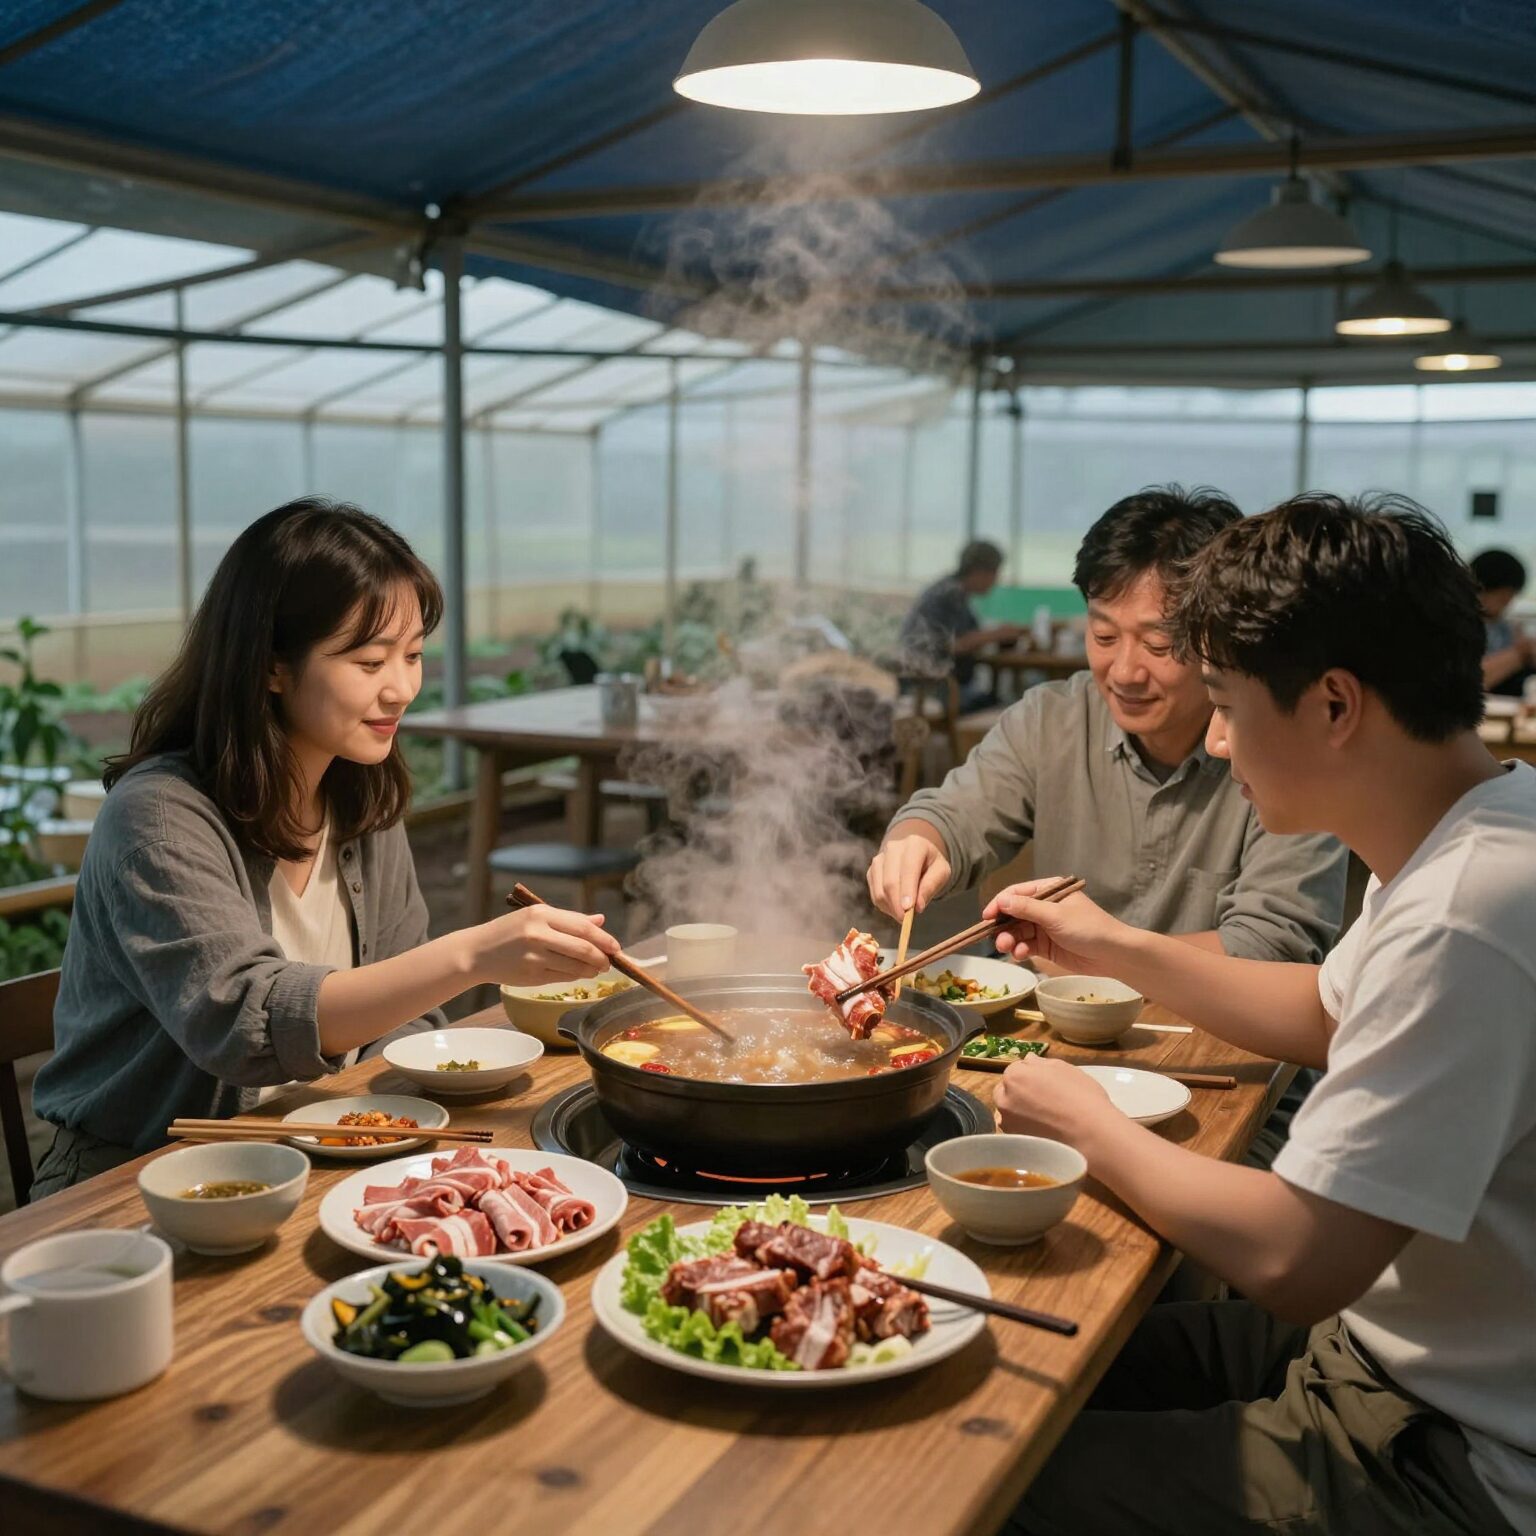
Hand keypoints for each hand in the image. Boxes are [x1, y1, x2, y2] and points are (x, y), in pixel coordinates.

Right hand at [470, 906, 619, 985]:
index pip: (582, 927)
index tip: (615, 947)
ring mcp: (534, 956)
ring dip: (591, 970)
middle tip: (609, 962)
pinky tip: (578, 973)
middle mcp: (538, 934)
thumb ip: (569, 920)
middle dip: (601, 957)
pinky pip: (562, 977)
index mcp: (541, 914)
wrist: (477, 952)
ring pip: (575, 966)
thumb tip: (600, 920)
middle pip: (582, 948)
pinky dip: (575, 976)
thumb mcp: (536, 917)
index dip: (604, 938)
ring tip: (596, 969)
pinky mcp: (531, 976)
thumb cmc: (509, 932)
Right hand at [867, 830, 951, 918]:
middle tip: (906, 920)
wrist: (917, 856)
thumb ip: (931, 886)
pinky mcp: (872, 871)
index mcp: (914, 844)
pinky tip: (895, 908)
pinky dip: (884, 905)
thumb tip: (917, 907)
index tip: (908, 909)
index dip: (907, 890)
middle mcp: (893, 848)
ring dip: (890, 907)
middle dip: (897, 904)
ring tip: (903, 915)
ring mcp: (879, 859)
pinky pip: (874, 893)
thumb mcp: (941, 873)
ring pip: (880, 889)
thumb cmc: (931, 865)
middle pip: (890, 880)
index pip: (908, 869)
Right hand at [983, 877, 1127, 972]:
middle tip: (998, 940)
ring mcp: (1044, 927)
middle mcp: (1044, 907)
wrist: (1113, 955)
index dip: (999, 904)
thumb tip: (1001, 900)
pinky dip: (1020, 950)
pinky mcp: (1046, 946)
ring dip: (1010, 940)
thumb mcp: (1056, 915)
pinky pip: (1026, 945)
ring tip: (1009, 949)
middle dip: (1003, 927)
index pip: (1016, 893)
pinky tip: (1020, 955)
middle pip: (1013, 914)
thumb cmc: (1088, 928)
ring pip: (1017, 932)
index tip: (986, 917)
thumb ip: (1027, 908)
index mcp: (1049, 891)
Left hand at [995, 1054, 1119, 1148]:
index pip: (1017, 1069)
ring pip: (1009, 1111)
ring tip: (1043, 1118)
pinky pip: (1014, 1130)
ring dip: (1019, 1111)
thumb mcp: (1065, 1069)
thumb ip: (1041, 1063)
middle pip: (1007, 1090)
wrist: (1091, 1135)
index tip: (1046, 1083)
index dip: (1032, 1075)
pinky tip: (1040, 1131)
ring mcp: (1007, 1121)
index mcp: (1015, 1075)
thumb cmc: (1082, 1097)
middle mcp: (1004, 1097)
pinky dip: (1023, 1129)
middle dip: (1020, 1092)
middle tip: (1043, 1100)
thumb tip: (1029, 1059)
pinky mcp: (1014, 1141)